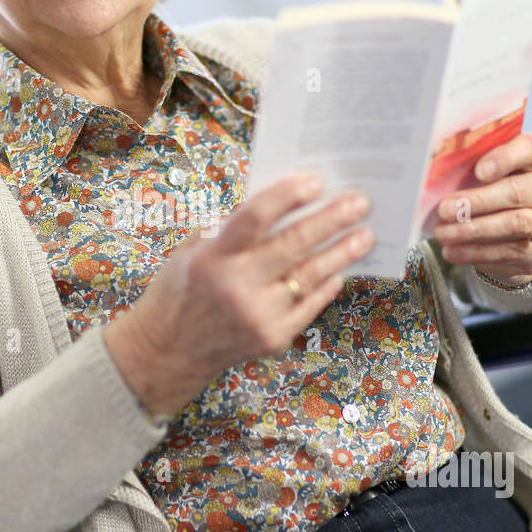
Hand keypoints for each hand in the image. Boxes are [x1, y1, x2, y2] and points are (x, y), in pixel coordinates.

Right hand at [103, 173, 374, 416]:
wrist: (167, 350)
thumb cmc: (179, 291)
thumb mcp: (193, 251)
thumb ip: (232, 230)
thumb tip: (283, 204)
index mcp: (213, 257)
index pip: (256, 216)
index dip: (288, 196)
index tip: (315, 181)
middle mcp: (237, 286)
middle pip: (294, 245)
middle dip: (331, 220)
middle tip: (358, 202)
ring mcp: (258, 316)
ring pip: (310, 276)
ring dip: (341, 252)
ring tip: (364, 235)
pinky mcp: (272, 338)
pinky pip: (310, 306)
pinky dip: (326, 286)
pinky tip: (339, 270)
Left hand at [432, 132, 531, 284]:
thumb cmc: (504, 188)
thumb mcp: (498, 171)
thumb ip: (476, 165)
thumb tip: (433, 172)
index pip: (529, 149)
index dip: (504, 158)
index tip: (479, 171)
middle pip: (515, 192)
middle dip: (475, 202)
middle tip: (444, 209)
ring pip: (513, 225)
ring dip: (471, 231)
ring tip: (442, 233)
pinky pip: (508, 252)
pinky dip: (475, 253)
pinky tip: (452, 251)